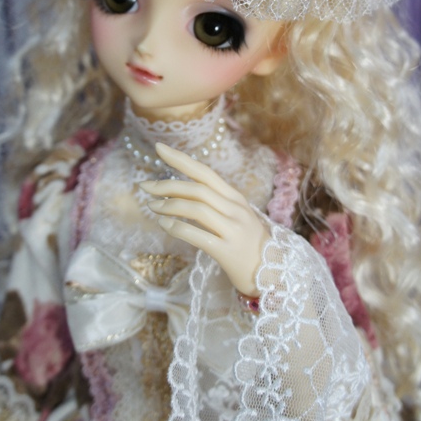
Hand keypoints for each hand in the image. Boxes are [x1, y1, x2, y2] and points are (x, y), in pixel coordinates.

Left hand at [139, 142, 269, 295]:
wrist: (275, 274)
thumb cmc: (249, 245)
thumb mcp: (236, 216)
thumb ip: (214, 203)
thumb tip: (179, 192)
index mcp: (235, 198)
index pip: (205, 172)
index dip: (181, 159)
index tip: (158, 147)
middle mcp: (235, 209)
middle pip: (197, 189)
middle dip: (167, 185)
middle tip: (145, 186)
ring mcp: (233, 230)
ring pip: (197, 209)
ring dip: (169, 205)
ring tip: (152, 206)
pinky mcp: (227, 251)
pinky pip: (197, 235)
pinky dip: (177, 228)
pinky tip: (164, 225)